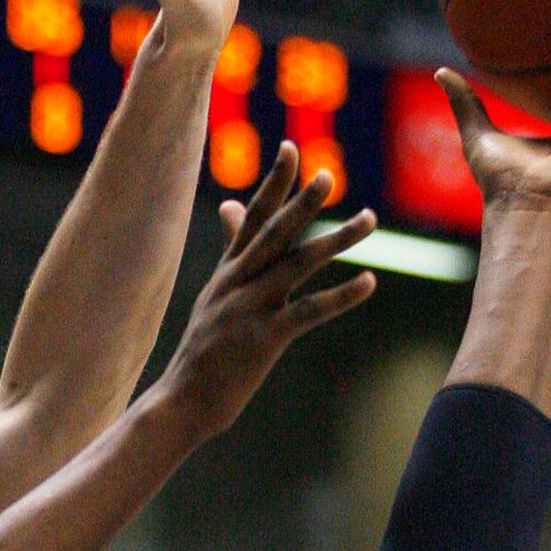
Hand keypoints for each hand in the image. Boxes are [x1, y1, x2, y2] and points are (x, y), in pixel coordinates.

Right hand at [160, 142, 375, 434]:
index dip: (273, 184)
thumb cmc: (202, 356)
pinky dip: (341, 296)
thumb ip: (231, 257)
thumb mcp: (212, 300)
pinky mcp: (264, 339)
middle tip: (329, 174)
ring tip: (369, 219)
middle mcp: (237, 284)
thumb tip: (229, 211)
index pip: (252, 219)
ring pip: (297, 265)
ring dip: (336, 240)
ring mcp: (249, 309)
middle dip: (302, 202)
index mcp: (226, 274)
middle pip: (274, 233)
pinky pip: (309, 311)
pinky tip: (369, 282)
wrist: (181, 401)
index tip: (291, 149)